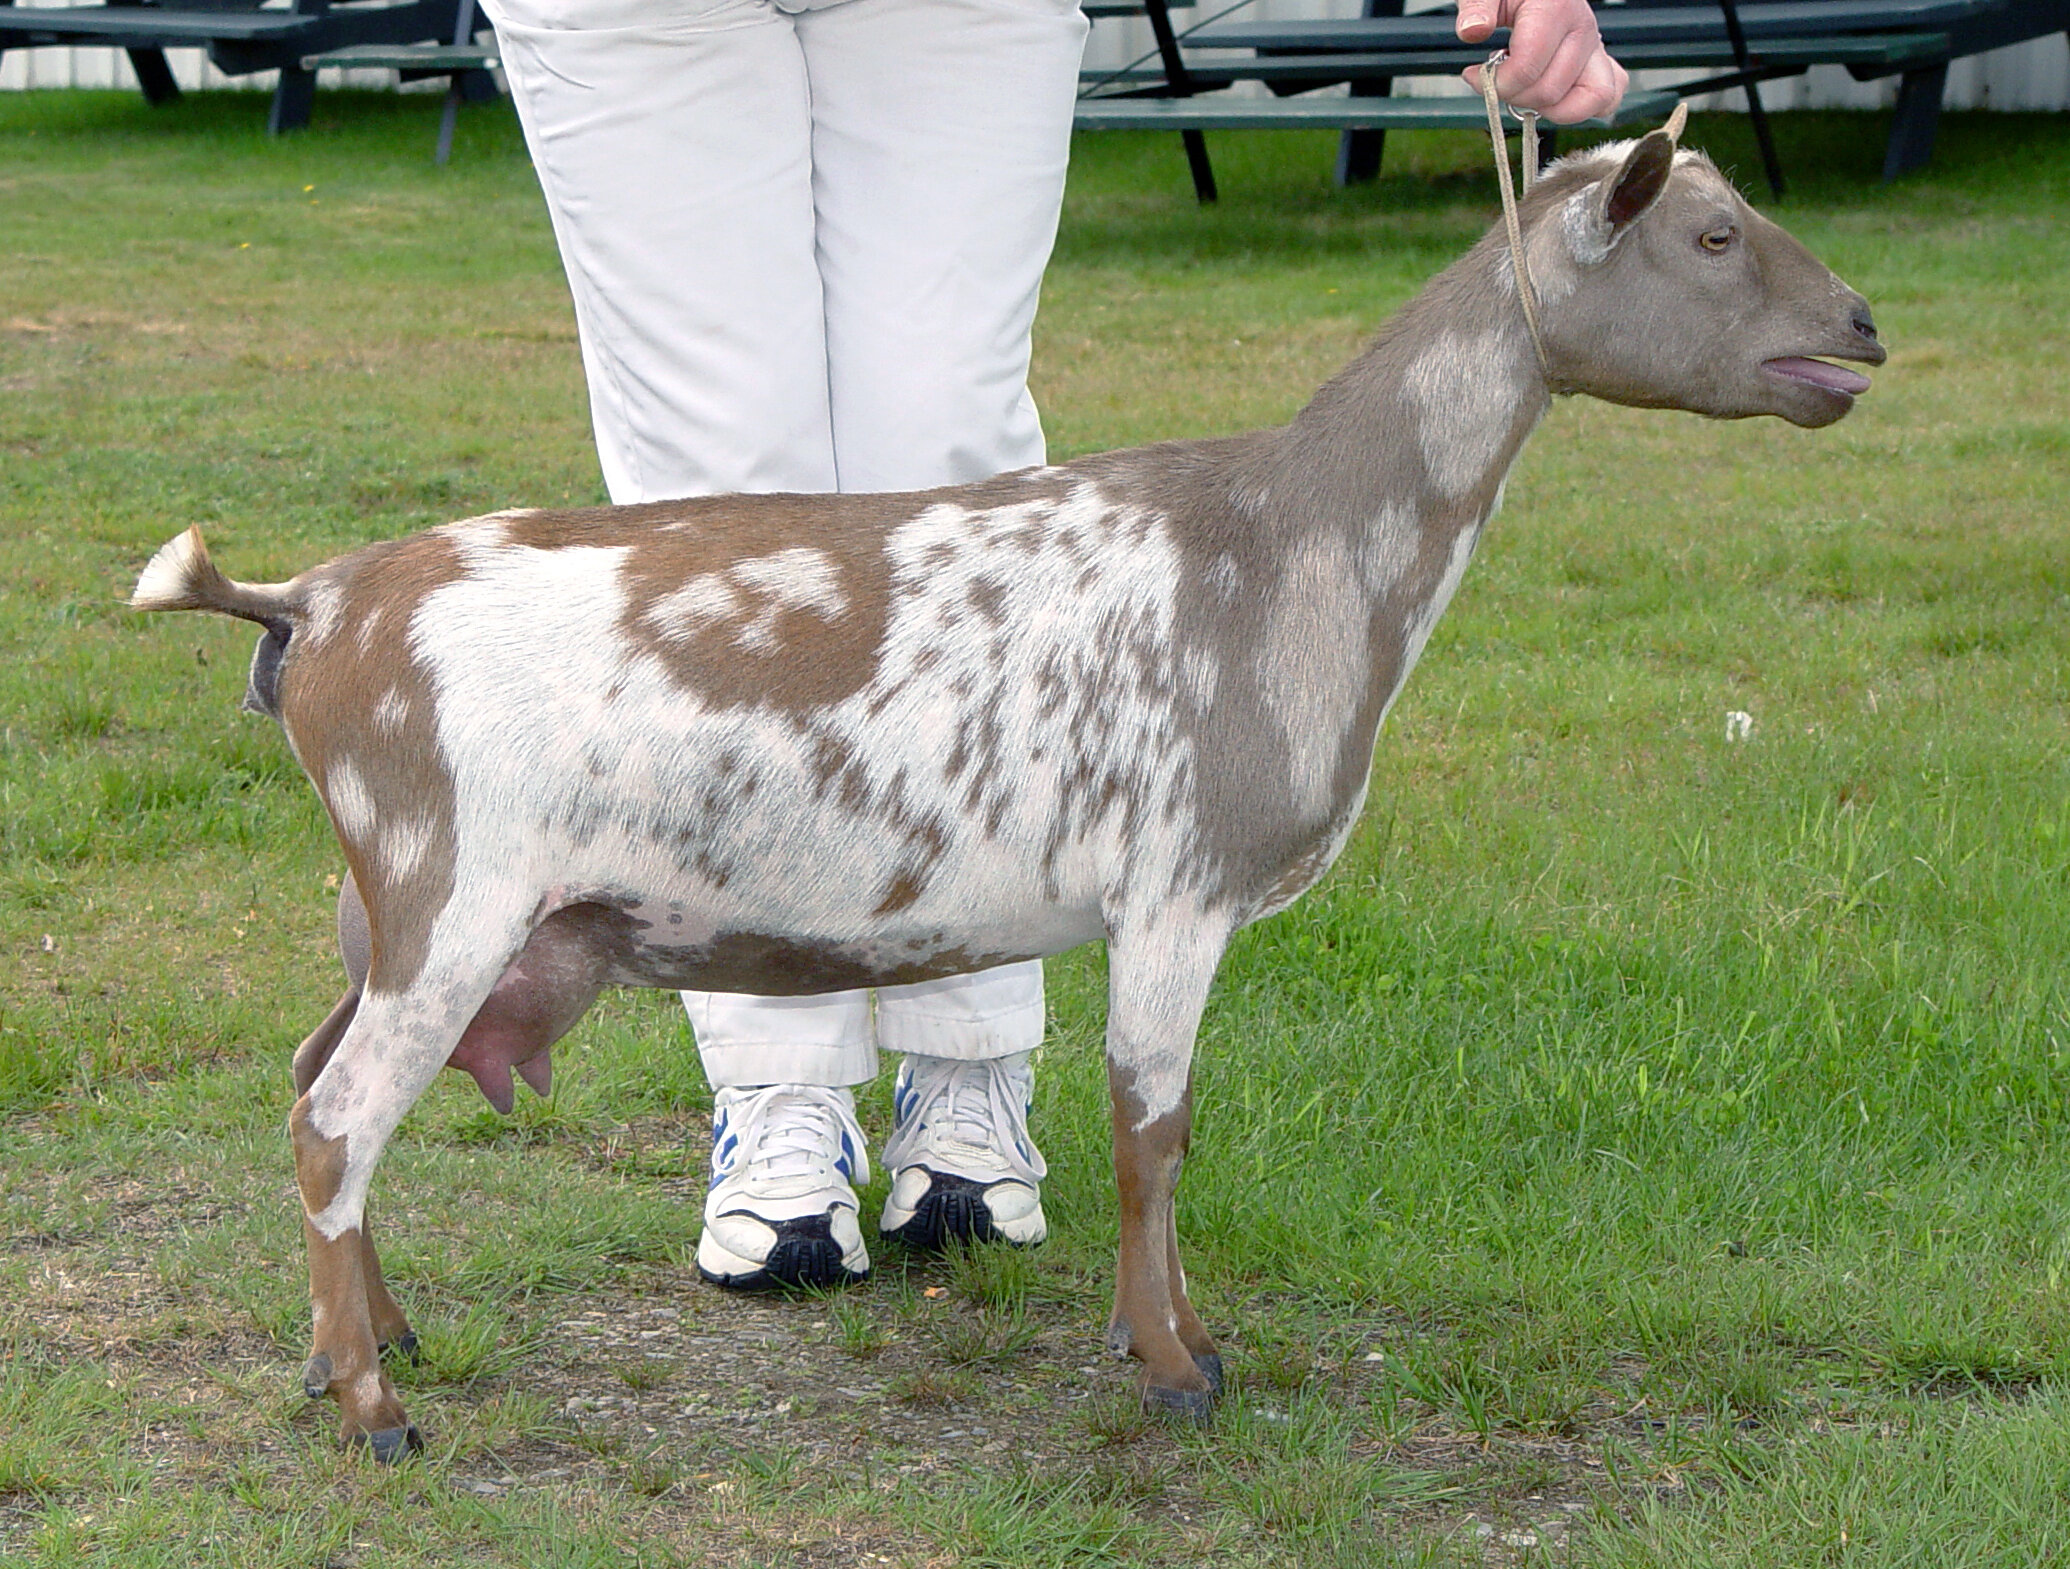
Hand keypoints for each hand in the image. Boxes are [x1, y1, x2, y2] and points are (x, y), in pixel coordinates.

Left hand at [1457, 0, 1628, 122]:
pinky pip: (1609, 96)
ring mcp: (1595, 47)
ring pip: (1589, 101)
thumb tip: (1473, 30)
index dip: (1495, 83)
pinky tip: (1552, 100)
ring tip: (1525, 90)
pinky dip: (1583, 107)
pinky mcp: (1599, 61)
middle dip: (1514, 96)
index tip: (1474, 75)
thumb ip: (1476, 8)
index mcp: (1556, 8)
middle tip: (1496, 80)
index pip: (1527, 70)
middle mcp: (1582, 28)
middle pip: (1550, 92)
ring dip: (1548, 108)